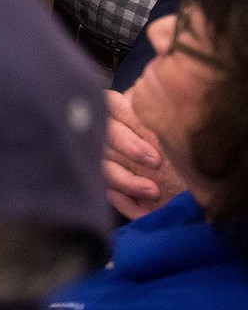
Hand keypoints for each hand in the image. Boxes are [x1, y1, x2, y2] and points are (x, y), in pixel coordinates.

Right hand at [104, 89, 186, 218]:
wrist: (204, 188)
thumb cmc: (191, 149)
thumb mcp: (176, 129)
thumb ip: (163, 114)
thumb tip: (156, 97)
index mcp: (127, 111)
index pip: (111, 105)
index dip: (125, 116)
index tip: (149, 127)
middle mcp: (113, 134)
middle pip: (106, 134)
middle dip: (129, 147)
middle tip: (156, 162)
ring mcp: (110, 161)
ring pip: (104, 167)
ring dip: (127, 180)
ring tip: (153, 191)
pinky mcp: (113, 187)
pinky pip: (111, 194)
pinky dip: (128, 205)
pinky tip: (145, 213)